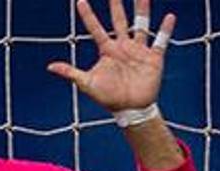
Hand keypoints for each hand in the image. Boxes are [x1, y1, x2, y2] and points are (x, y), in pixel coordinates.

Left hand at [47, 0, 176, 111]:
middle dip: (116, 5)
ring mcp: (138, 50)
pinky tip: (169, 17)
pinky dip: (165, 30)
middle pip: (119, 20)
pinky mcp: (153, 58)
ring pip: (140, 25)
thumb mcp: (88, 84)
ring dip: (142, 10)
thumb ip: (71, 73)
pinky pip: (160, 41)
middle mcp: (123, 46)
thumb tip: (50, 66)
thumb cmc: (109, 97)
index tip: (80, 0)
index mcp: (107, 50)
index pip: (95, 28)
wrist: (131, 110)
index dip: (88, 15)